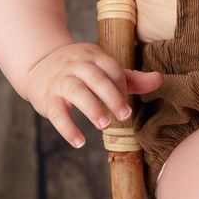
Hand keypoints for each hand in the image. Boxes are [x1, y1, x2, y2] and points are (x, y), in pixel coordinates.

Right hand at [24, 43, 163, 149]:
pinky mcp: (47, 98)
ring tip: (105, 126)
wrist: (39, 65)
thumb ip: (130, 78)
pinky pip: (56, 112)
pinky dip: (67, 128)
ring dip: (91, 108)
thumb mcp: (103, 70)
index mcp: (93, 56)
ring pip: (75, 91)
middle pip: (95, 78)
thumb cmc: (80, 71)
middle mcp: (76, 65)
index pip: (111, 68)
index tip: (127, 107)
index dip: (121, 87)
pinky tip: (79, 142)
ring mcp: (60, 80)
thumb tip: (159, 79)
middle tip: (125, 117)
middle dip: (111, 97)